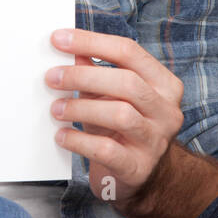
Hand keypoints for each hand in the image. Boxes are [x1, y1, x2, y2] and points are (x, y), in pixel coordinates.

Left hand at [46, 28, 183, 209]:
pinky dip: (79, 140)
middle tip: (51, 78)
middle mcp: (166, 111)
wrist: (145, 178)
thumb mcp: (111, 95)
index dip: (91, 42)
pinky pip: (107, 150)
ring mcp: (156, 141)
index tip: (58, 39)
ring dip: (80, 108)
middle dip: (83, 76)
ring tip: (56, 109)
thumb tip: (67, 47)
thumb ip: (94, 70)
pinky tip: (62, 136)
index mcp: (163, 84)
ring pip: (120, 114)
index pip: (128, 51)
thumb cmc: (122, 127)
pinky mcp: (138, 168)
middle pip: (126, 82)